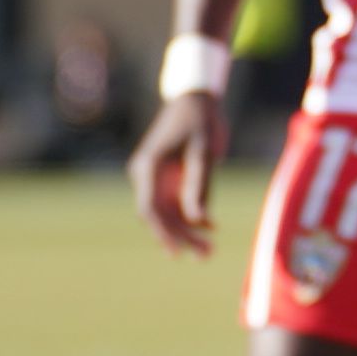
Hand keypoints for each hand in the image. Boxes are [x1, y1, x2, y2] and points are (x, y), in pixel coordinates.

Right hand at [131, 88, 225, 255]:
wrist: (196, 100)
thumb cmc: (201, 122)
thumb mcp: (204, 153)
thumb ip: (199, 186)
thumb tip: (197, 220)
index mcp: (149, 166)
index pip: (149, 208)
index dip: (162, 232)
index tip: (177, 251)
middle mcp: (146, 174)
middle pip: (158, 216)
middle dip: (180, 237)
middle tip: (206, 255)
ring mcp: (155, 178)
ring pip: (166, 213)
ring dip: (186, 231)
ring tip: (209, 250)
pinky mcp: (167, 179)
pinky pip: (175, 204)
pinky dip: (190, 217)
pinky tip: (210, 228)